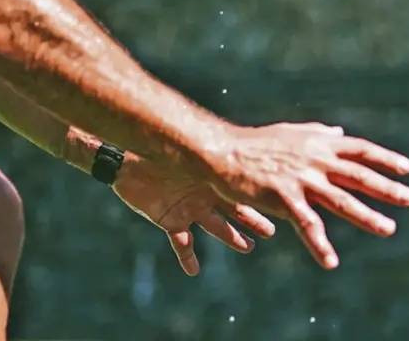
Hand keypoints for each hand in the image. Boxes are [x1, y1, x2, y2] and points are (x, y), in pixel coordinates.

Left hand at [113, 154, 276, 275]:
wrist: (127, 158)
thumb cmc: (158, 148)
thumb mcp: (190, 147)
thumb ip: (211, 149)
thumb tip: (248, 137)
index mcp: (214, 178)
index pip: (243, 192)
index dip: (261, 203)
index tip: (281, 208)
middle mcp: (206, 193)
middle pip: (235, 211)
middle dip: (253, 221)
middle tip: (270, 231)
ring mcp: (189, 207)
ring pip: (216, 227)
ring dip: (231, 238)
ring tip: (248, 246)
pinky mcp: (169, 219)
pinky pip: (181, 243)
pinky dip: (187, 257)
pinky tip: (193, 271)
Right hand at [201, 121, 408, 269]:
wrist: (224, 153)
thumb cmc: (257, 143)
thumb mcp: (292, 133)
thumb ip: (318, 133)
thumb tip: (339, 133)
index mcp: (320, 143)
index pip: (361, 150)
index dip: (385, 159)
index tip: (406, 168)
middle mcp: (317, 160)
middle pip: (359, 176)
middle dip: (387, 188)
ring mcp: (303, 179)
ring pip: (342, 201)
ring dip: (367, 216)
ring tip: (389, 229)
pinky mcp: (285, 198)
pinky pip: (308, 225)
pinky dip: (320, 244)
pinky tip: (330, 261)